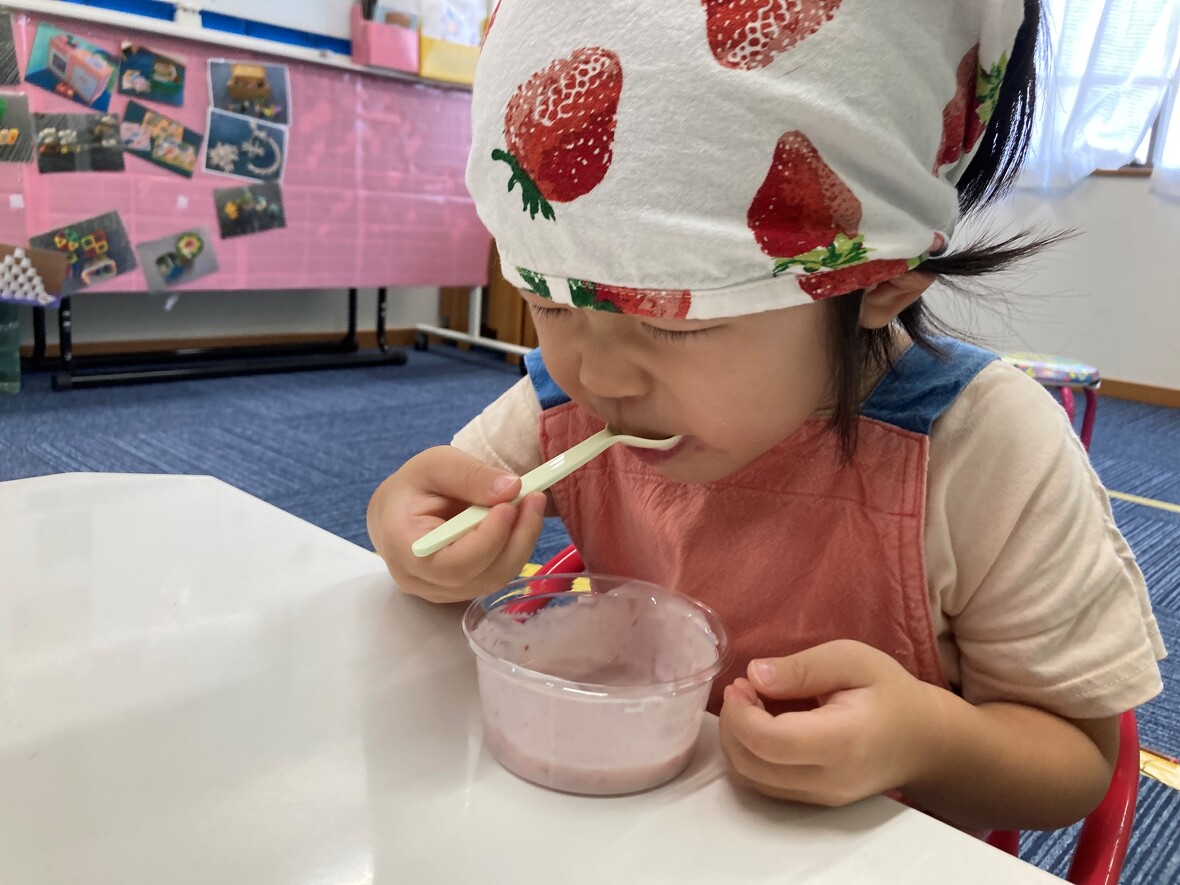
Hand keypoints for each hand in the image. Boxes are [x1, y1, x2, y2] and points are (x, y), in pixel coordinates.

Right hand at [366, 446, 546, 602]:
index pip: (451, 564)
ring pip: (495, 578)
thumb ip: (470, 475)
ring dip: (522, 541)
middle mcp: (420, 580)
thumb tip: (511, 489)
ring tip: (531, 502)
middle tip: (534, 498)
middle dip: (515, 538)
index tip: (509, 506)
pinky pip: (497, 574)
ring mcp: (442, 591)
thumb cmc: (414, 487)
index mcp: (403, 548)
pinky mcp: (462, 589)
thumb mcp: (436, 465)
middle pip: (480, 575)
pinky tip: (521, 519)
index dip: (486, 540)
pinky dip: (516, 547)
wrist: (399, 511)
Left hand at [718, 640, 944, 805]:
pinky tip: (762, 725)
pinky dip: (750, 755)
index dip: (740, 714)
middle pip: (751, 766)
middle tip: (741, 689)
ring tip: (750, 704)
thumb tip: (755, 675)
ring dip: (737, 741)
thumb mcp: (852, 659)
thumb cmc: (890, 693)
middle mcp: (829, 780)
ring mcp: (822, 797)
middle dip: (732, 725)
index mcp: (841, 741)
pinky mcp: (816, 801)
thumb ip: (801, 667)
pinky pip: (766, 785)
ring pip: (752, 780)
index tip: (740, 684)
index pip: (769, 741)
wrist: (925, 740)